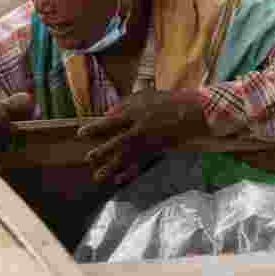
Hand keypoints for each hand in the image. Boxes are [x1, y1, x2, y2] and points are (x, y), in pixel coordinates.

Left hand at [77, 89, 209, 184]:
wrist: (193, 113)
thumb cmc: (168, 101)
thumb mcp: (145, 96)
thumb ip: (125, 104)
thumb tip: (107, 114)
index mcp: (136, 113)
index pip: (111, 122)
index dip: (95, 128)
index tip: (81, 134)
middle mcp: (140, 129)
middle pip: (117, 142)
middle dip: (102, 152)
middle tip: (89, 158)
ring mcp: (148, 142)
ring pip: (126, 157)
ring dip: (111, 168)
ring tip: (98, 178)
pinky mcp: (155, 151)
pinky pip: (139, 163)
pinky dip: (129, 172)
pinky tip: (119, 179)